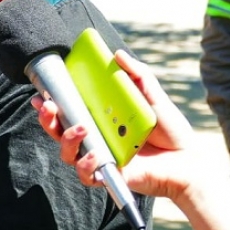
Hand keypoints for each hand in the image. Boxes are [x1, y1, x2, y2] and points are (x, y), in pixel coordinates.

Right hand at [34, 49, 197, 201]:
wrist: (188, 161)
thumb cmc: (170, 130)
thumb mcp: (153, 97)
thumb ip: (137, 75)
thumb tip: (118, 54)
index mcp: (98, 118)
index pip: (66, 110)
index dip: (50, 103)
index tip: (42, 93)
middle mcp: (93, 137)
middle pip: (57, 131)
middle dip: (47, 119)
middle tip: (49, 107)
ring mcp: (97, 156)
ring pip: (66, 152)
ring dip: (66, 139)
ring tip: (81, 128)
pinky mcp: (105, 175)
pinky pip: (85, 174)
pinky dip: (86, 164)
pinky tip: (96, 154)